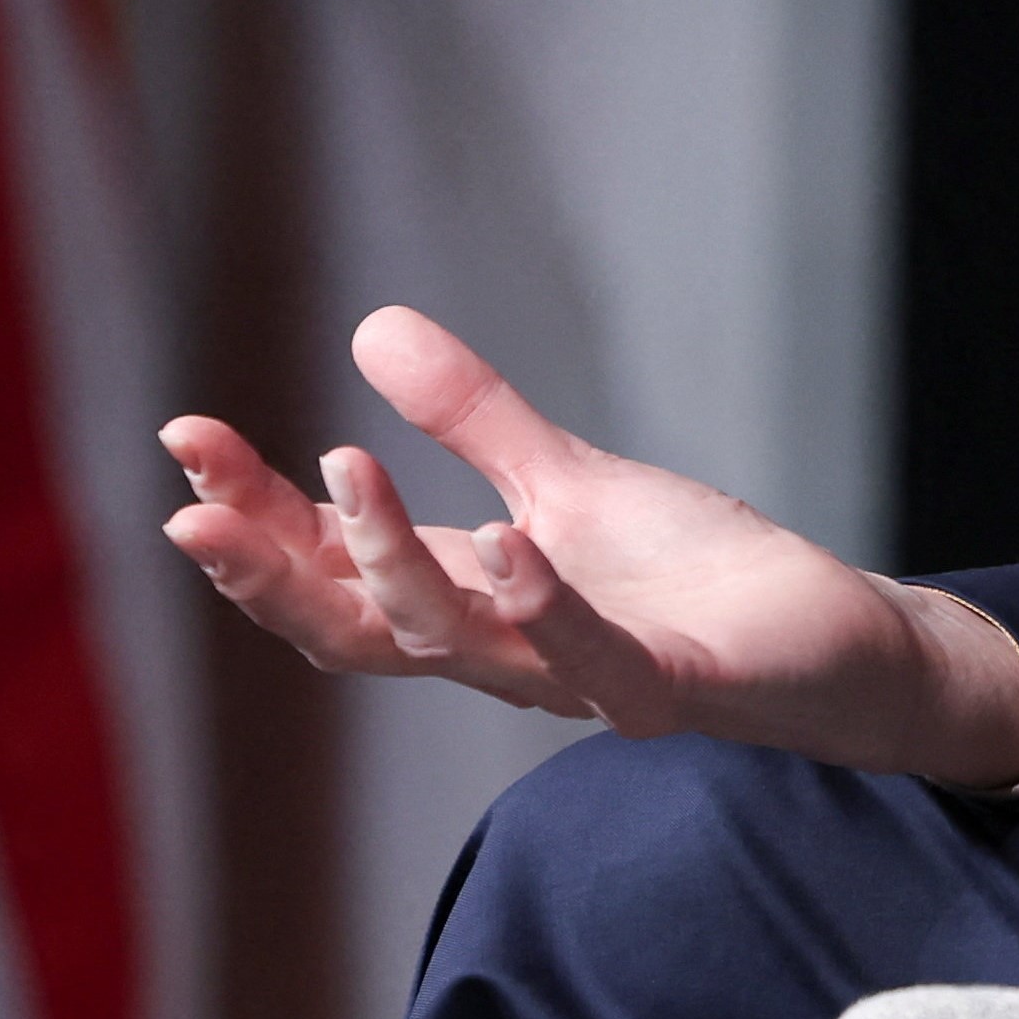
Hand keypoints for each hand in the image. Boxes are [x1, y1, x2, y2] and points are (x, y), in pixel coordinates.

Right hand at [156, 306, 1018, 780]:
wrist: (835, 646)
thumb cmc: (698, 579)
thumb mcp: (567, 479)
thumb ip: (474, 420)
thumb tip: (371, 327)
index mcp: (471, 602)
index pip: (332, 569)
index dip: (253, 517)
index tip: (183, 444)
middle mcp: (507, 656)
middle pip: (359, 628)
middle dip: (273, 571)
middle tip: (193, 510)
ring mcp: (585, 682)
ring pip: (458, 645)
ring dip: (395, 565)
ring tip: (348, 474)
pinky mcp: (673, 691)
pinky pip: (596, 663)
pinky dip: (548, 612)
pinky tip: (511, 548)